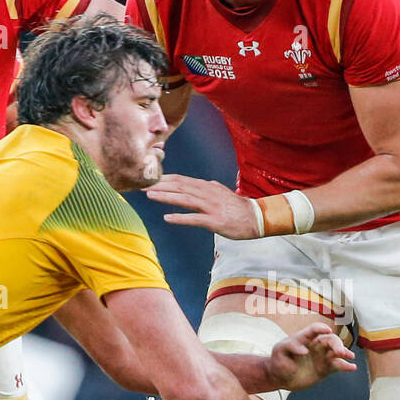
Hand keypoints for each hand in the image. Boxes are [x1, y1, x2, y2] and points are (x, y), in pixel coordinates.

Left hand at [145, 174, 261, 238]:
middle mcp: (208, 193)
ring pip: (184, 199)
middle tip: (142, 184)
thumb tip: (203, 183)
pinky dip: (180, 218)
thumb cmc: (238, 208)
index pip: (182, 180)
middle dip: (160, 185)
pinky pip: (194, 219)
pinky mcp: (214, 220)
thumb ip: (211, 189)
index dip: (164, 179)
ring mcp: (211, 206)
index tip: (149, 179)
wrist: (258, 218)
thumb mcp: (223, 194)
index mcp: (207, 187)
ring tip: (150, 195)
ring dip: (166, 197)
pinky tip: (166, 218)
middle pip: (180, 186)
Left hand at [269, 322, 355, 390]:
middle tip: (339, 352)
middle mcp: (316, 345)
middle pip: (331, 340)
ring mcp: (322, 356)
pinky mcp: (326, 368)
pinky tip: (352, 367)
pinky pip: (337, 366)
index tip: (327, 330)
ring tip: (349, 356)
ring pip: (337, 352)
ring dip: (344, 353)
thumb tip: (305, 350)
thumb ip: (290, 347)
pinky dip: (345, 366)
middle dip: (337, 344)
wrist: (280, 377)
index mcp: (304, 338)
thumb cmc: (278, 361)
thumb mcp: (279, 351)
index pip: (314, 329)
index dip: (321, 328)